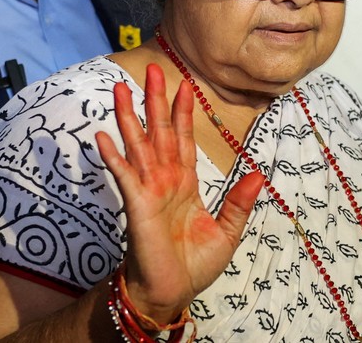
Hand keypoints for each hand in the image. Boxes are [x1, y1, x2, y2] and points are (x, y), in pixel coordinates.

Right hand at [96, 63, 263, 323]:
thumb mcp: (228, 230)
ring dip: (129, 117)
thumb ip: (239, 201)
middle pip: (159, 131)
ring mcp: (148, 190)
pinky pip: (124, 176)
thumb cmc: (194, 264)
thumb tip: (260, 173)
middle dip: (156, 101)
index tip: (185, 85)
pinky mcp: (136, 205)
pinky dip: (113, 157)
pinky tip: (102, 136)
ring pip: (138, 145)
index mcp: (185, 182)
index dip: (183, 112)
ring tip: (122, 89)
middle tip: (154, 69)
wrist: (173, 292)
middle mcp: (164, 180)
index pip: (184, 138)